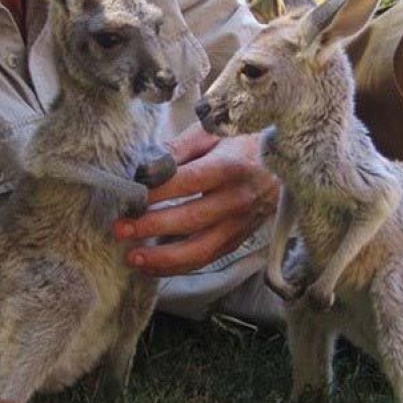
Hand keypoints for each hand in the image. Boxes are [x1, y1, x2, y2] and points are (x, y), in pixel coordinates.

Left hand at [112, 123, 278, 275]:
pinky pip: (205, 260)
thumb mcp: (212, 134)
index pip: (190, 181)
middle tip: (120, 228)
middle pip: (192, 219)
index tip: (131, 195)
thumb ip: (178, 148)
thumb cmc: (240, 146)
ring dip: (163, 258)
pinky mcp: (237, 241)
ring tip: (132, 257)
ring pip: (200, 250)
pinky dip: (176, 267)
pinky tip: (151, 266)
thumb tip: (146, 167)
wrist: (282, 168)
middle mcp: (237, 200)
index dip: (159, 191)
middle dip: (152, 226)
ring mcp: (239, 225)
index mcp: (230, 167)